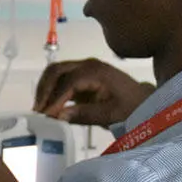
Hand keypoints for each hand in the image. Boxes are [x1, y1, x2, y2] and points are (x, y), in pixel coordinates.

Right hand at [33, 58, 153, 126]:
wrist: (143, 101)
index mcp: (97, 72)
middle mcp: (87, 65)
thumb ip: (85, 115)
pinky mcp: (80, 76)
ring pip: (55, 73)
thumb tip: (58, 116)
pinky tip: (47, 107)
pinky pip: (60, 79)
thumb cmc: (131, 108)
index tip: (46, 115)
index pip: (69, 81)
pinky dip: (51, 91)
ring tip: (40, 109)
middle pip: (56, 70)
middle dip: (44, 90)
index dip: (56, 98)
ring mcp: (83, 69)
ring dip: (44, 89)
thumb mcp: (112, 115)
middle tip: (38, 111)